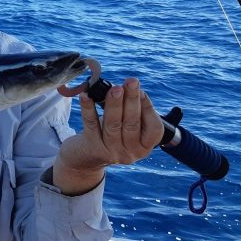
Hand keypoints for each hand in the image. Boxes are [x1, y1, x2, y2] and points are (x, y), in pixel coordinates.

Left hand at [53, 78, 162, 194]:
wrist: (85, 158)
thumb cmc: (111, 134)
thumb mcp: (127, 127)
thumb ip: (132, 111)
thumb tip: (132, 88)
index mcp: (144, 147)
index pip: (155, 130)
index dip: (149, 109)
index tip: (142, 91)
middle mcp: (130, 153)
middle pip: (132, 124)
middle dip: (132, 100)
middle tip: (130, 82)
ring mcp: (111, 152)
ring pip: (113, 125)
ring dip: (114, 104)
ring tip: (115, 88)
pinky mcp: (92, 147)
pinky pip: (91, 124)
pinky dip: (89, 108)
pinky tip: (86, 96)